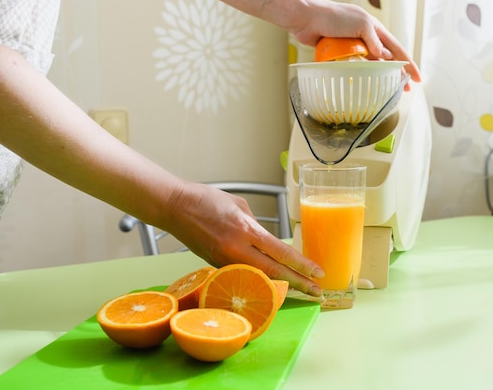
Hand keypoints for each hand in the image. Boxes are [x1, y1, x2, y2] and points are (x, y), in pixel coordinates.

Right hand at [162, 183, 323, 296]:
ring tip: (301, 290)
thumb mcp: (240, 206)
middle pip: (274, 272)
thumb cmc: (207, 200)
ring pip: (259, 278)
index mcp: (246, 230)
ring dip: (281, 285)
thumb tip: (267, 241)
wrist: (175, 207)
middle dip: (298, 283)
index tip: (318, 273)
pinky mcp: (216, 266)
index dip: (302, 265)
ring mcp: (225, 260)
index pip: (280, 253)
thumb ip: (256, 226)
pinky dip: (260, 280)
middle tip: (317, 292)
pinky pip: (243, 275)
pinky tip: (272, 283)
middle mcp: (237, 249)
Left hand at [292, 0, 421, 85]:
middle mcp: (366, 37)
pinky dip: (362, 74)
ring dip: (381, 75)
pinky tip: (365, 82)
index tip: (417, 78)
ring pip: (372, 63)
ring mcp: (353, 45)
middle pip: (387, 58)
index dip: (408, 64)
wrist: (306, 19)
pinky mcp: (340, 51)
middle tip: (406, 88)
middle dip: (398, 73)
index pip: (396, 48)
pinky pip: (355, 65)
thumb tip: (386, 58)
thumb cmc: (332, 17)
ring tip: (388, 89)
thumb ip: (374, 41)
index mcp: (374, 28)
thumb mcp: (360, 24)